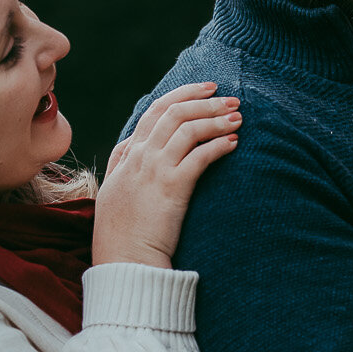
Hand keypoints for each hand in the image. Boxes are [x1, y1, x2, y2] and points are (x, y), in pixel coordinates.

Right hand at [92, 82, 240, 267]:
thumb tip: (132, 144)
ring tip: (238, 117)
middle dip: (205, 100)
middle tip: (230, 97)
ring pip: (188, 128)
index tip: (205, 89)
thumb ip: (122, 164)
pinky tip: (234, 143)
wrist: (124, 262)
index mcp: (126, 156)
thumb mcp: (114, 190)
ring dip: (216, 118)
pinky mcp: (172, 188)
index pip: (155, 111)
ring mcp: (154, 170)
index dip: (183, 94)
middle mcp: (139, 157)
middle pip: (174, 112)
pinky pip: (200, 156)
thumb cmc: (121, 234)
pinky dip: (219, 144)